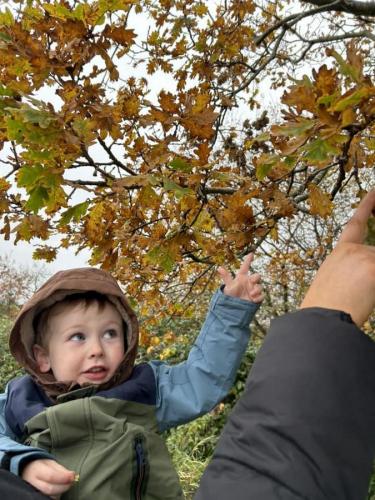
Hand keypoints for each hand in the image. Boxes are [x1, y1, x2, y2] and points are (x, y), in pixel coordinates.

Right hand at [22, 458, 74, 497]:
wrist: (25, 472)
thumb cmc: (41, 467)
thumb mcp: (50, 463)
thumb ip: (61, 470)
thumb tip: (72, 476)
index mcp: (36, 470)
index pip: (51, 476)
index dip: (63, 477)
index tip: (73, 475)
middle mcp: (32, 482)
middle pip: (50, 489)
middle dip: (64, 486)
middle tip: (71, 481)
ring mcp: (32, 492)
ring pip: (49, 496)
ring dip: (60, 491)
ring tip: (64, 484)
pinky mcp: (34, 498)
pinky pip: (47, 499)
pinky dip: (55, 495)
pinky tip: (59, 490)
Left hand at [218, 253, 262, 302]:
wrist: (233, 309)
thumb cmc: (230, 296)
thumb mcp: (229, 286)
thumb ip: (226, 277)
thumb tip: (219, 268)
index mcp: (242, 277)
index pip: (245, 267)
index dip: (248, 260)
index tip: (251, 253)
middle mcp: (248, 282)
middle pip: (257, 276)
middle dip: (256, 277)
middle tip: (252, 281)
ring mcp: (253, 290)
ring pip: (260, 286)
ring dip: (257, 290)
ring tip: (251, 295)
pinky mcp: (256, 298)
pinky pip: (262, 296)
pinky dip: (259, 297)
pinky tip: (253, 300)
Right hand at [301, 190, 374, 326]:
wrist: (320, 321)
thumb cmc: (325, 308)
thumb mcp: (334, 284)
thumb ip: (354, 271)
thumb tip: (367, 271)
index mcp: (340, 253)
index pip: (356, 223)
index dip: (368, 205)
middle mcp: (352, 250)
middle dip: (371, 268)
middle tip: (365, 277)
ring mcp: (365, 257)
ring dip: (372, 281)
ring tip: (359, 296)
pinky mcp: (374, 267)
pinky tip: (368, 291)